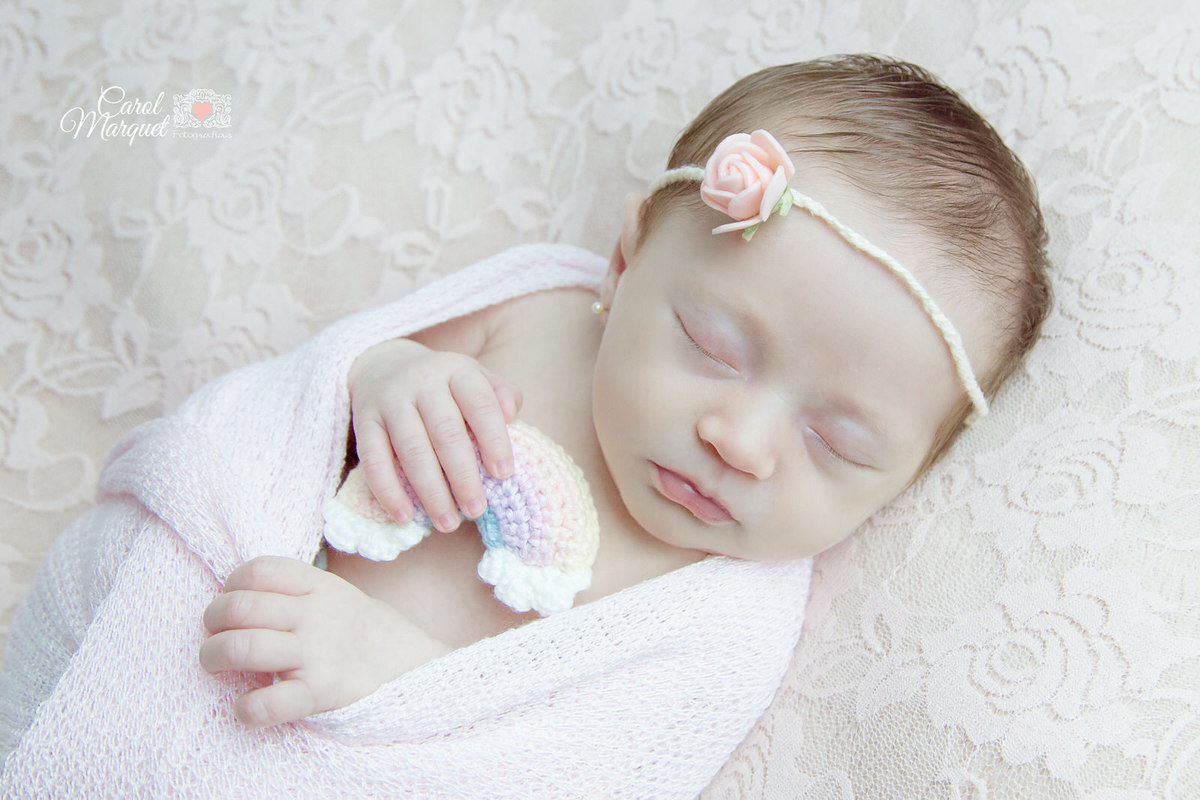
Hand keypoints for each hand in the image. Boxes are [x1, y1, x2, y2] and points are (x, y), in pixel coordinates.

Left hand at [199, 556, 449, 727]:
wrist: (417, 667)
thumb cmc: (370, 634)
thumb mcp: (340, 596)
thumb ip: (299, 592)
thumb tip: (246, 594)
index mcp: (319, 587)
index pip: (258, 570)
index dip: (233, 585)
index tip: (234, 601)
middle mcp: (314, 615)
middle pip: (239, 607)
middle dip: (212, 621)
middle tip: (214, 634)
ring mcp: (316, 653)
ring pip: (241, 647)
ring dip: (213, 656)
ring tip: (215, 663)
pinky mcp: (320, 692)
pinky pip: (267, 703)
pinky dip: (246, 708)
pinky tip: (247, 706)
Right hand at [348, 338, 520, 531]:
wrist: (381, 365)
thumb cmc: (442, 385)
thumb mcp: (474, 377)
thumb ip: (499, 394)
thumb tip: (511, 415)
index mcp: (457, 370)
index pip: (480, 404)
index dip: (494, 440)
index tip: (503, 474)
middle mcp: (422, 382)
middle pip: (445, 433)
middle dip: (463, 477)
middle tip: (476, 510)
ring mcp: (390, 401)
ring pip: (411, 450)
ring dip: (431, 492)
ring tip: (448, 523)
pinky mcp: (364, 421)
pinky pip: (373, 460)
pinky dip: (389, 491)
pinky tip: (405, 516)